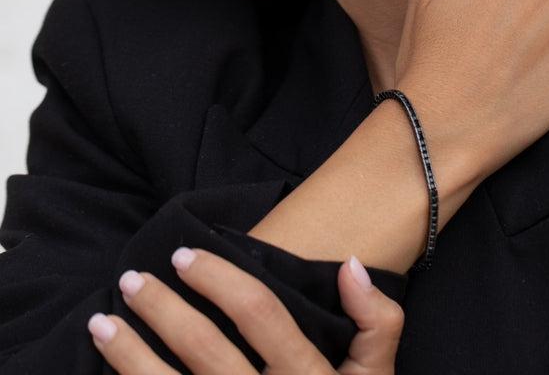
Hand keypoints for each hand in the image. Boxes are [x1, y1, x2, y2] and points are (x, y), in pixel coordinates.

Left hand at [87, 248, 403, 373]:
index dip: (220, 278)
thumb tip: (351, 265)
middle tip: (133, 278)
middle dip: (162, 307)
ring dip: (129, 353)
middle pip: (204, 347)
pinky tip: (108, 373)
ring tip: (102, 321)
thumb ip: (378, 323)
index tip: (186, 255)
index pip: (259, 313)